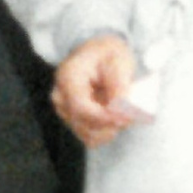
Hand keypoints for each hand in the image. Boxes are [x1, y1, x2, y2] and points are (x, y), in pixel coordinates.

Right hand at [51, 34, 141, 148]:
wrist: (98, 54)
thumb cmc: (109, 54)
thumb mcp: (119, 61)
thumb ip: (120, 85)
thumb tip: (121, 110)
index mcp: (68, 77)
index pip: (80, 107)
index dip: (104, 117)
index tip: (126, 118)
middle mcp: (60, 97)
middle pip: (84, 124)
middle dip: (111, 124)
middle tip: (132, 114)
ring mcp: (64, 111)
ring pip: (88, 135)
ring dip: (110, 129)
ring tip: (124, 113)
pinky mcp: (72, 121)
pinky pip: (91, 138)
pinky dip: (106, 132)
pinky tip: (115, 119)